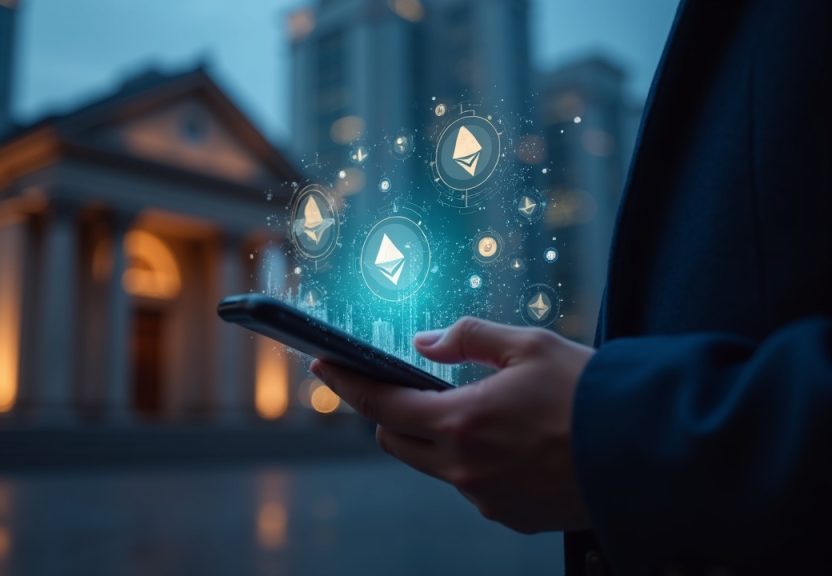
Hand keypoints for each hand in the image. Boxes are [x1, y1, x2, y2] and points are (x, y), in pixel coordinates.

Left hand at [310, 316, 594, 533]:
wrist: (651, 453)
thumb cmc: (592, 394)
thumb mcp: (529, 345)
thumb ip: (468, 339)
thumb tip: (424, 343)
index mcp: (463, 421)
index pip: (381, 404)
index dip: (347, 384)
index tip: (324, 369)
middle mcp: (465, 467)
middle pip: (396, 441)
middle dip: (391, 413)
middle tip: (412, 388)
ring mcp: (487, 498)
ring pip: (433, 466)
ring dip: (435, 439)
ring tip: (480, 413)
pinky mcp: (512, 516)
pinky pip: (472, 487)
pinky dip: (473, 463)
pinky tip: (511, 444)